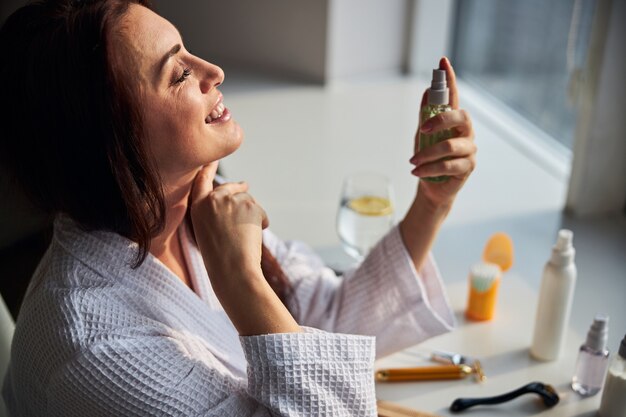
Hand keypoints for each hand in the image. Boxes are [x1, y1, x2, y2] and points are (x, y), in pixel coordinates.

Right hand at [189, 162, 268, 287]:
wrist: (232, 271)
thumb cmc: (220, 258)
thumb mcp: (207, 231)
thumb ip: (214, 211)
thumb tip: (239, 190)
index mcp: (196, 208)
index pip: (202, 181)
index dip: (208, 167)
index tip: (212, 157)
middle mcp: (212, 199)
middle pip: (231, 188)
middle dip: (240, 189)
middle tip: (246, 185)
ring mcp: (230, 201)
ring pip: (247, 200)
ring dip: (252, 214)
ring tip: (246, 235)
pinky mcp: (248, 205)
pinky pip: (259, 210)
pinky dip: (262, 222)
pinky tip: (255, 235)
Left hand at [410, 57, 475, 210]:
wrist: (431, 187)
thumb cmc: (428, 159)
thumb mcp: (423, 136)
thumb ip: (425, 115)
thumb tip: (426, 90)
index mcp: (454, 121)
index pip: (454, 96)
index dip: (450, 78)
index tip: (442, 61)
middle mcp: (466, 132)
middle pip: (461, 116)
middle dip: (440, 121)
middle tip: (422, 130)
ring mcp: (469, 149)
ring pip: (450, 145)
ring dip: (427, 154)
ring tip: (413, 162)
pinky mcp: (468, 167)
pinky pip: (448, 165)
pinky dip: (429, 168)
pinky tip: (417, 172)